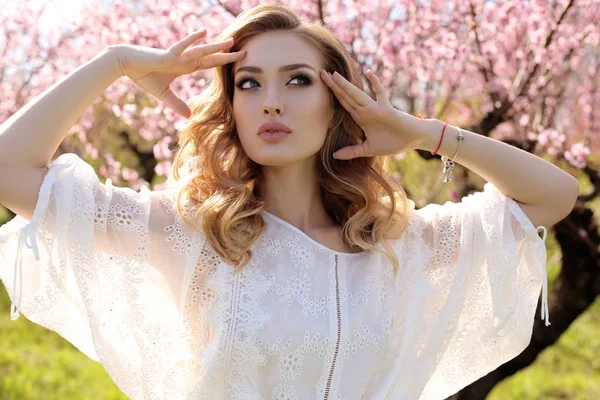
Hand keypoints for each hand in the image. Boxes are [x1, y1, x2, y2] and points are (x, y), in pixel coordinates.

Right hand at [113, 29, 245, 118]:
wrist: (126, 63)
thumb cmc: (144, 75)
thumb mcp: (163, 94)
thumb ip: (177, 104)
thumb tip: (189, 117)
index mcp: (185, 67)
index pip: (209, 64)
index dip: (223, 63)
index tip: (237, 61)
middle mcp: (184, 60)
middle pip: (210, 57)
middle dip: (227, 55)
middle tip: (244, 51)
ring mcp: (177, 56)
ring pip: (201, 51)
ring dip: (216, 47)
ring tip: (231, 42)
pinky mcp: (168, 54)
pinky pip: (182, 46)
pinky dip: (192, 40)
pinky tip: (203, 32)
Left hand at [320, 69, 422, 159]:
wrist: (411, 139)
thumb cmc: (392, 142)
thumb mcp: (368, 149)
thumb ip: (353, 151)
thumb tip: (335, 156)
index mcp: (360, 118)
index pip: (343, 103)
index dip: (333, 95)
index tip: (321, 86)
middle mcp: (365, 110)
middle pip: (346, 96)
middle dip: (333, 86)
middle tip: (320, 73)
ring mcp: (375, 108)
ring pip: (357, 94)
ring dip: (346, 85)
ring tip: (334, 74)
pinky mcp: (386, 109)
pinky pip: (380, 94)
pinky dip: (376, 84)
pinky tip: (368, 73)